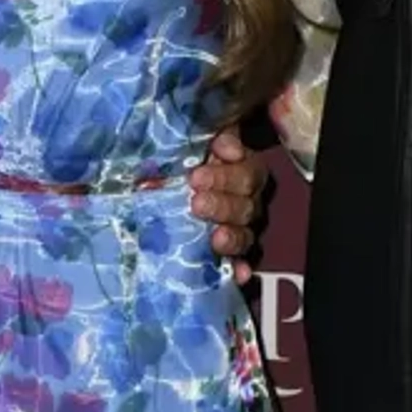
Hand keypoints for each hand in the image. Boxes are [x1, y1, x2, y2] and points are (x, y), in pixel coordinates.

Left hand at [190, 128, 268, 284]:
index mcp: (243, 170)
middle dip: (222, 205)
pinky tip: (237, 274)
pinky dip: (239, 269)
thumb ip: (216, 137)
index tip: (195, 176)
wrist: (164, 180)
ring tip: (216, 239)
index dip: (226, 176)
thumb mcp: (196, 138)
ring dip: (232, 237)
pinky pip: (239, 263)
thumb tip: (226, 146)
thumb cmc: (183, 156)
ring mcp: (239, 229)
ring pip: (245, 235)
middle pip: (247, 206)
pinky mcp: (227, 253)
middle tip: (196, 204)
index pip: (248, 173)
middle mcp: (247, 201)